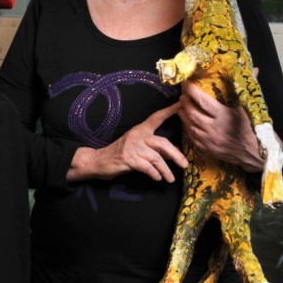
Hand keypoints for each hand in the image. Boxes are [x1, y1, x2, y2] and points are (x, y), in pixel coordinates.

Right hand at [70, 103, 187, 182]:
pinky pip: (147, 167)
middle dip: (176, 155)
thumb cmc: (119, 154)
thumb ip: (154, 149)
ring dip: (166, 170)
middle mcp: (137, 136)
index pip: (156, 118)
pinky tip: (157, 178)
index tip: (182, 103)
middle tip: (185, 165)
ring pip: (156, 158)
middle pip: (162, 142)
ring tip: (170, 178)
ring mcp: (132, 147)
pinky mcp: (128, 159)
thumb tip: (173, 154)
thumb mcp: (137, 148)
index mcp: (140, 130)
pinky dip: (154, 174)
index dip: (169, 111)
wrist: (97, 161)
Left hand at [178, 82, 262, 171]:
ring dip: (183, 113)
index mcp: (224, 116)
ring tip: (183, 104)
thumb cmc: (255, 130)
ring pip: (189, 124)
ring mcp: (208, 140)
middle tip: (183, 94)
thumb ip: (248, 88)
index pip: (202, 101)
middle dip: (185, 101)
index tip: (186, 82)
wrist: (257, 155)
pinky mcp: (206, 149)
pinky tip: (187, 119)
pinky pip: (191, 136)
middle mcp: (214, 128)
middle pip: (192, 112)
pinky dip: (187, 126)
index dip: (192, 91)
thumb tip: (255, 69)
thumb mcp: (252, 108)